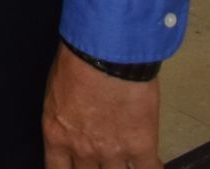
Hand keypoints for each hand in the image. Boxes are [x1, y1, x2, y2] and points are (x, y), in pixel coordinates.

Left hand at [42, 43, 161, 168]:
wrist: (106, 51)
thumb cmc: (76, 61)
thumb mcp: (57, 93)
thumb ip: (65, 119)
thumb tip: (74, 127)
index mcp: (57, 135)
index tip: (77, 168)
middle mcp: (82, 150)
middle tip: (103, 158)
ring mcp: (112, 152)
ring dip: (121, 168)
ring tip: (127, 159)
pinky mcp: (141, 146)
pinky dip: (152, 168)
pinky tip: (152, 163)